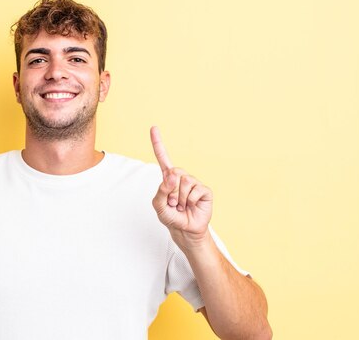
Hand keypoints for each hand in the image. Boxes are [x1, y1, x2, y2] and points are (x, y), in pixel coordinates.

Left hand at [150, 126, 211, 246]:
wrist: (186, 230)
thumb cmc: (171, 217)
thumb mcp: (159, 206)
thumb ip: (161, 191)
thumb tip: (172, 175)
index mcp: (168, 178)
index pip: (163, 158)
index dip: (158, 143)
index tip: (153, 127)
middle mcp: (182, 177)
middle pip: (174, 172)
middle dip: (171, 191)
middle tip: (174, 203)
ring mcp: (194, 183)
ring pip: (184, 182)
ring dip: (180, 198)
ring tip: (182, 206)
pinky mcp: (205, 190)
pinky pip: (195, 190)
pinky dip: (190, 201)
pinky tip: (191, 206)